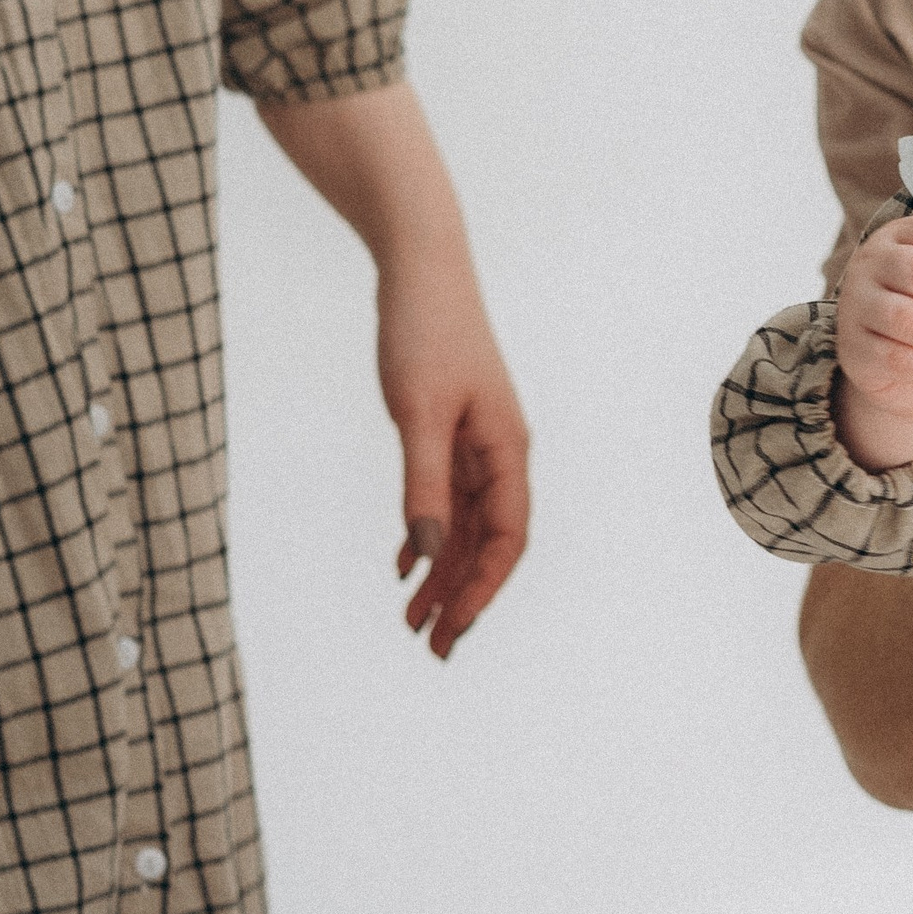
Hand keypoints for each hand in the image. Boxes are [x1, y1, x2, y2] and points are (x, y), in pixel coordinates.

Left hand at [255, 84, 527, 660]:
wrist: (421, 266)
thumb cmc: (422, 332)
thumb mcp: (416, 413)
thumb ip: (423, 487)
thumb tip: (428, 554)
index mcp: (508, 451)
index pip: (505, 540)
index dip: (480, 591)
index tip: (450, 632)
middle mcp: (502, 454)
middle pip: (489, 543)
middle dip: (461, 597)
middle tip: (430, 648)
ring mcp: (479, 444)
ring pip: (467, 526)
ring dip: (443, 573)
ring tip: (412, 619)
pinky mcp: (454, 431)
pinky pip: (448, 500)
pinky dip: (429, 535)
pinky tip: (405, 564)